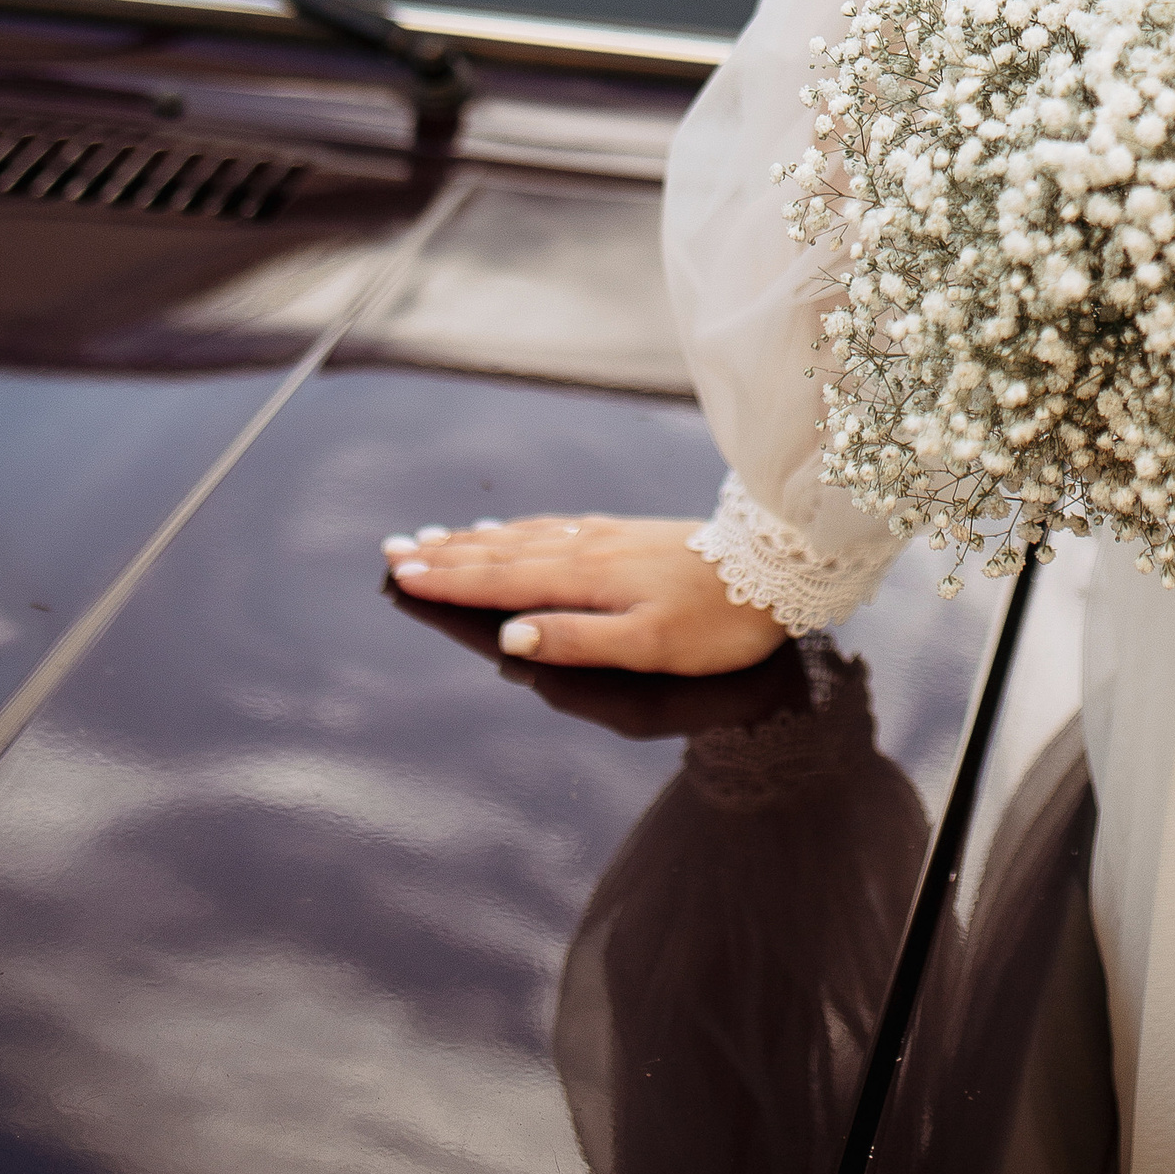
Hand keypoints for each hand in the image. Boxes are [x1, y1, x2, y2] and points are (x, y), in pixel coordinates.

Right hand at [379, 512, 786, 674]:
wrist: (780, 569)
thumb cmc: (717, 620)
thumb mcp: (649, 646)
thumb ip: (578, 640)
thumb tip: (510, 637)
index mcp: (586, 579)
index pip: (502, 580)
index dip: (449, 581)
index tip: (399, 573)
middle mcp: (589, 549)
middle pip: (504, 553)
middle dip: (447, 555)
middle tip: (394, 550)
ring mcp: (609, 537)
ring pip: (528, 537)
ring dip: (477, 540)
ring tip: (437, 537)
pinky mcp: (629, 535)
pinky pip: (558, 527)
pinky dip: (523, 530)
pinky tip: (515, 530)